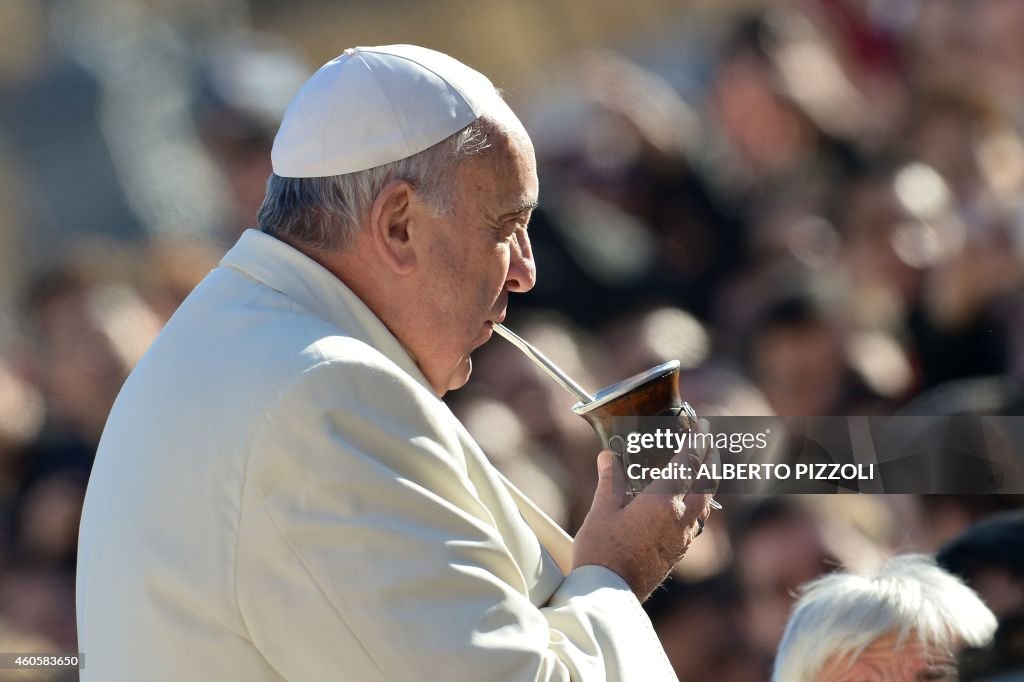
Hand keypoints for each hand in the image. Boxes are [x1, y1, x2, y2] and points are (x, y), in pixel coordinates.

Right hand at [571, 426, 717, 601]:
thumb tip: (607, 456)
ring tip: (705, 467)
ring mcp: (683, 537)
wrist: (610, 593)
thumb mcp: (602, 509)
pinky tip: (690, 503)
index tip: (701, 425)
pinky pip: (697, 520)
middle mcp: (680, 517)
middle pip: (706, 482)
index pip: (687, 462)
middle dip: (710, 458)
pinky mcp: (679, 551)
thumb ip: (610, 480)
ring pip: (705, 503)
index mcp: (662, 501)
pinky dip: (699, 502)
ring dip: (708, 481)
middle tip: (711, 440)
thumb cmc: (602, 551)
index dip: (696, 441)